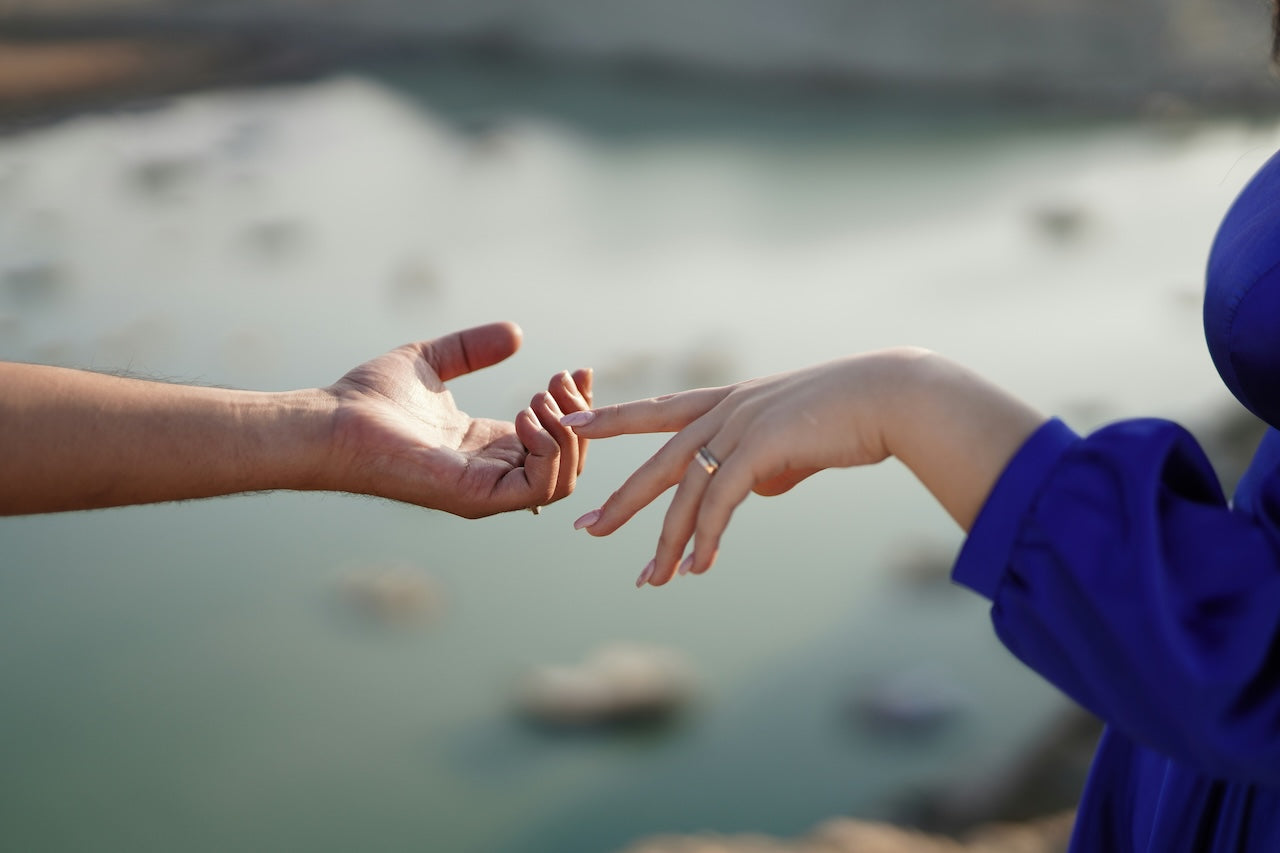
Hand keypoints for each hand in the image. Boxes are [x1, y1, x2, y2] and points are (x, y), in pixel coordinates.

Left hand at [326, 321, 591, 517]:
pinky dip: (546, 452)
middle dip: (577, 417)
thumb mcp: (432, 361)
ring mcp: (486, 491)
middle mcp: (492, 474)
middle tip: (561, 380)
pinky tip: (527, 417)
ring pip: (563, 481)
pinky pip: (537, 487)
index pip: (555, 439)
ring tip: (542, 397)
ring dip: (566, 435)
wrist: (332, 422)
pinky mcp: (475, 497)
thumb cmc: (368, 399)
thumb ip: (472, 349)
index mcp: (487, 449)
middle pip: (569, 462)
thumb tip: (516, 333)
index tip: (578, 370)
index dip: (574, 406)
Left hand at [563, 348, 1044, 587]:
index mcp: (728, 400)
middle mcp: (725, 409)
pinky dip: (708, 537)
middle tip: (586, 528)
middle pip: (659, 461)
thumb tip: (757, 491)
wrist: (892, 397)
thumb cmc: (851, 415)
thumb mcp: (796, 440)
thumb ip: (768, 464)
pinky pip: (722, 501)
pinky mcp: (760, 446)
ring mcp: (740, 425)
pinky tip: (697, 568)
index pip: (658, 411)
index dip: (613, 417)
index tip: (573, 424)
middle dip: (622, 498)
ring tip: (650, 580)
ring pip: (686, 492)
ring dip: (667, 541)